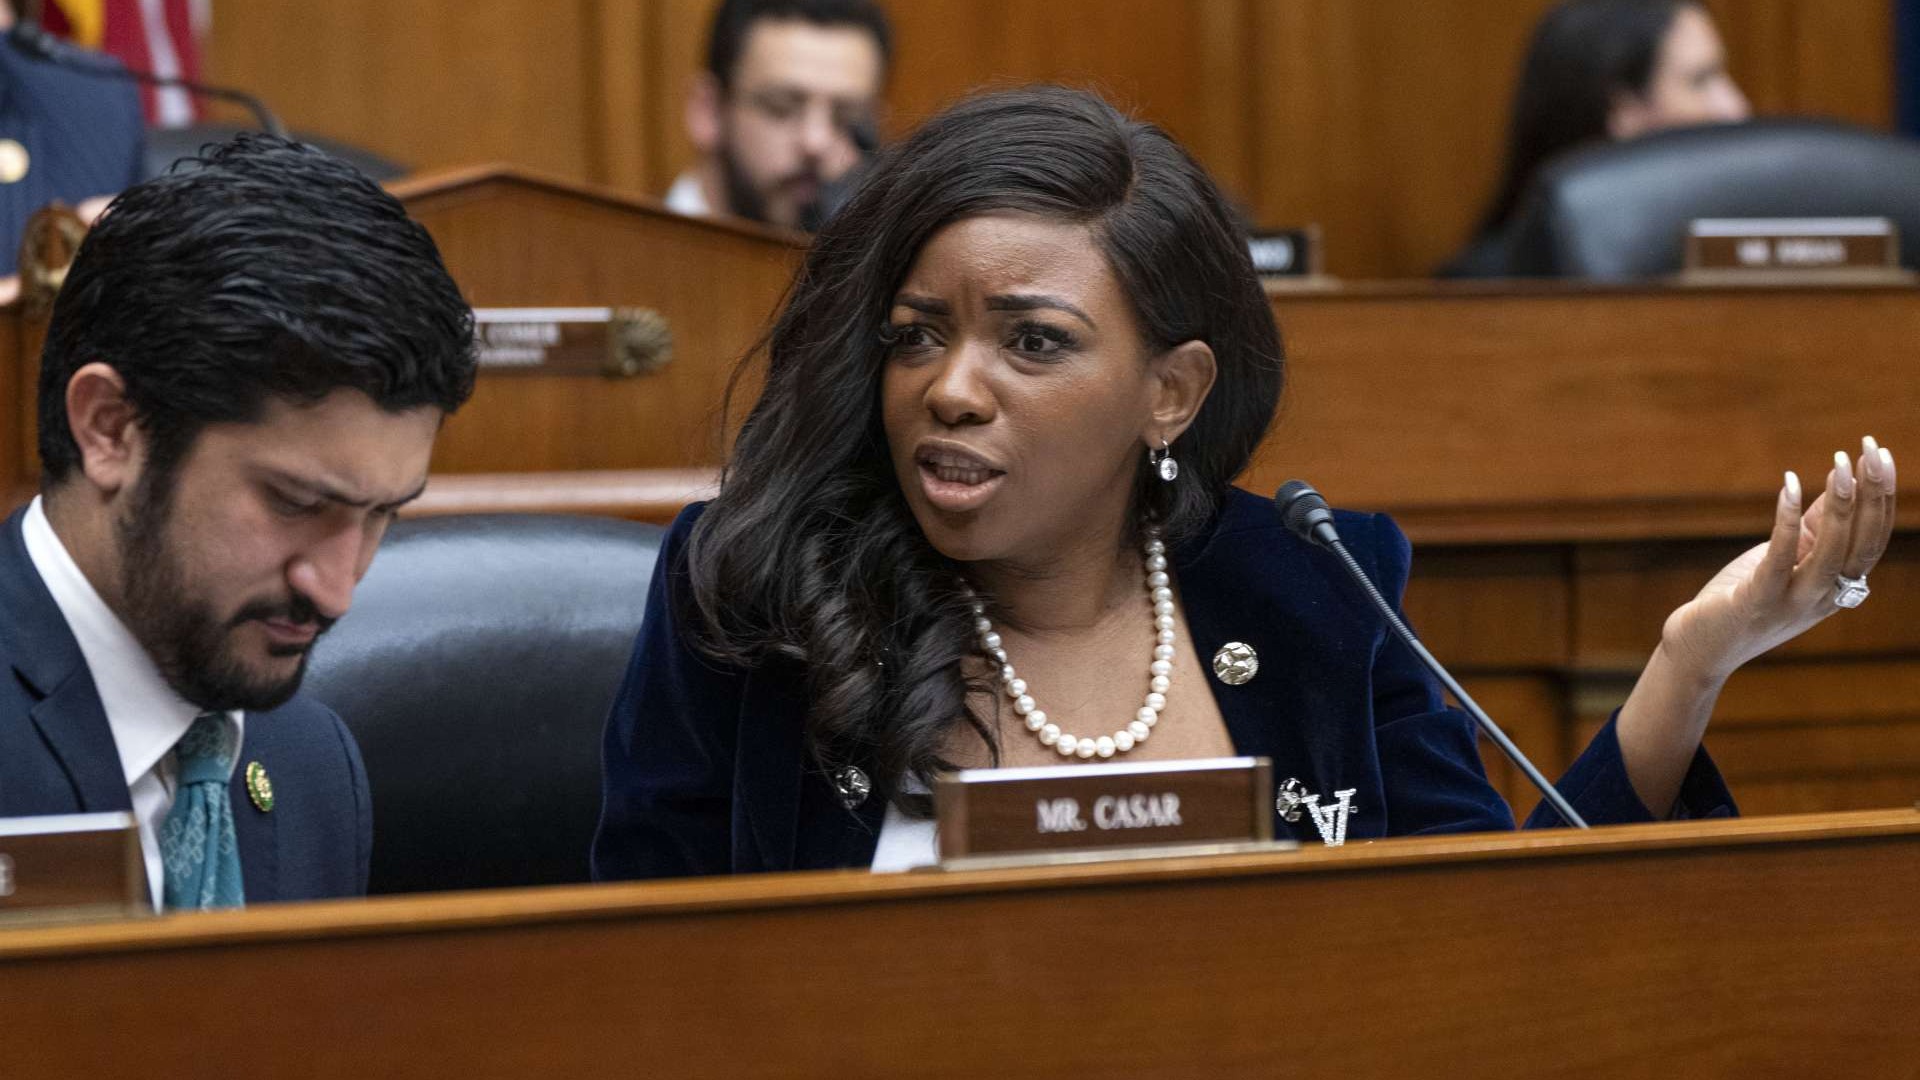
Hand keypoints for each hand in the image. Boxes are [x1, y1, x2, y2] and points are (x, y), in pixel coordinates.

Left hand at [1660, 437, 1896, 680]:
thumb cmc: (1744, 599)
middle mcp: (1825, 597)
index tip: (1881, 454)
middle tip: (1871, 448)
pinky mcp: (1757, 602)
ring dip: (1840, 505)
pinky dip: (1785, 520)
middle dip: (1872, 493)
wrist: (1702, 649)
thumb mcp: (1788, 560)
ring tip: (1840, 463)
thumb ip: (1813, 530)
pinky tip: (1789, 485)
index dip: (1882, 496)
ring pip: (1830, 551)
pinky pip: (1779, 557)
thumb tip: (1841, 486)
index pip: (1873, 538)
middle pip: (1862, 542)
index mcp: (1838, 586)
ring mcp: (1793, 602)